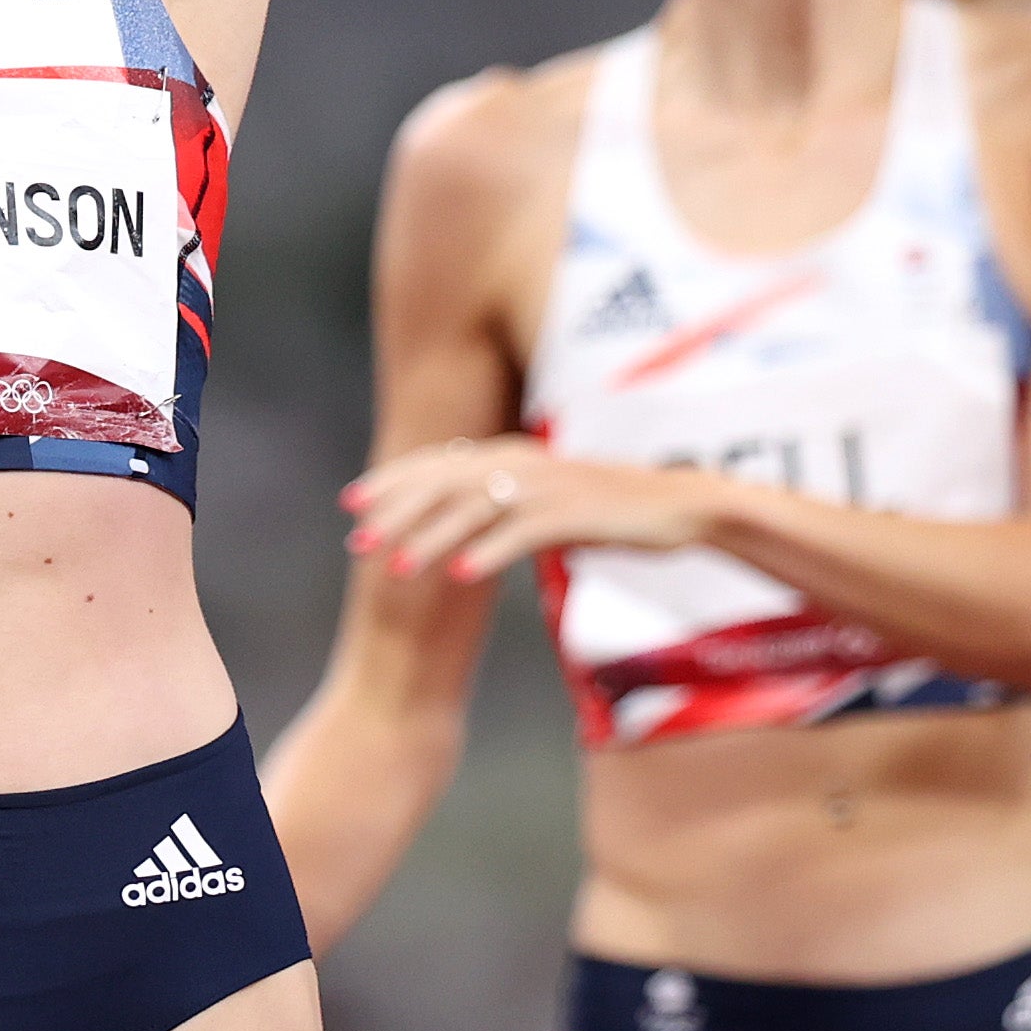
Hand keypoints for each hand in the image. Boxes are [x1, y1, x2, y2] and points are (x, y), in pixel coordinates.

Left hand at [345, 436, 708, 580]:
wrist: (679, 506)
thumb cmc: (612, 509)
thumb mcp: (550, 500)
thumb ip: (507, 503)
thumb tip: (463, 523)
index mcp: (512, 453)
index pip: (437, 463)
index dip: (391, 482)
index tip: (350, 503)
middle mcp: (522, 462)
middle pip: (444, 484)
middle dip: (396, 512)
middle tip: (356, 540)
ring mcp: (547, 487)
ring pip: (474, 510)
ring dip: (431, 539)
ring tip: (396, 569)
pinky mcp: (574, 514)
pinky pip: (520, 534)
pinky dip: (488, 552)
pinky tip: (460, 576)